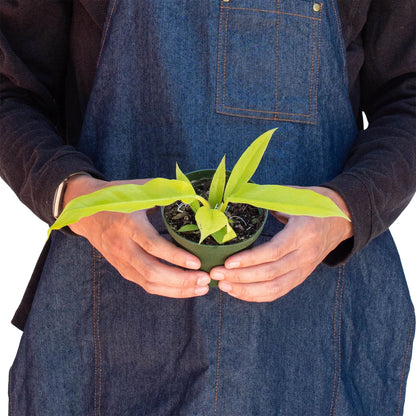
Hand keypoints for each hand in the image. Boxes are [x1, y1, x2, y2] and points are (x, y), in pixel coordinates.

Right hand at [62, 174, 210, 297]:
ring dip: (178, 290)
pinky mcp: (123, 270)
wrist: (86, 214)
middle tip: (205, 279)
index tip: (197, 263)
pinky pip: (146, 285)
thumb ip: (164, 192)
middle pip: (152, 272)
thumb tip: (193, 194)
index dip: (176, 257)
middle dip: (181, 280)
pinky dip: (167, 290)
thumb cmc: (116, 199)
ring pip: (150, 283)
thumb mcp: (137, 190)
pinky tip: (186, 289)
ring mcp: (122, 262)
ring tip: (201, 287)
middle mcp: (123, 247)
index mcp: (128, 225)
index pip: (153, 245)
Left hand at [210, 187, 352, 301]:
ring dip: (246, 290)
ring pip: (274, 288)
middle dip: (240, 277)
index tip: (227, 262)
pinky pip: (279, 291)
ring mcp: (305, 269)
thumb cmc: (314, 204)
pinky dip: (257, 295)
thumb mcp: (294, 196)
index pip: (273, 252)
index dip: (249, 260)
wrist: (342, 218)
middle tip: (216, 275)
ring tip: (223, 286)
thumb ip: (268, 199)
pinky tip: (239, 292)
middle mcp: (305, 254)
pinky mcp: (302, 276)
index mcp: (303, 233)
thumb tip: (236, 198)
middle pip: (270, 273)